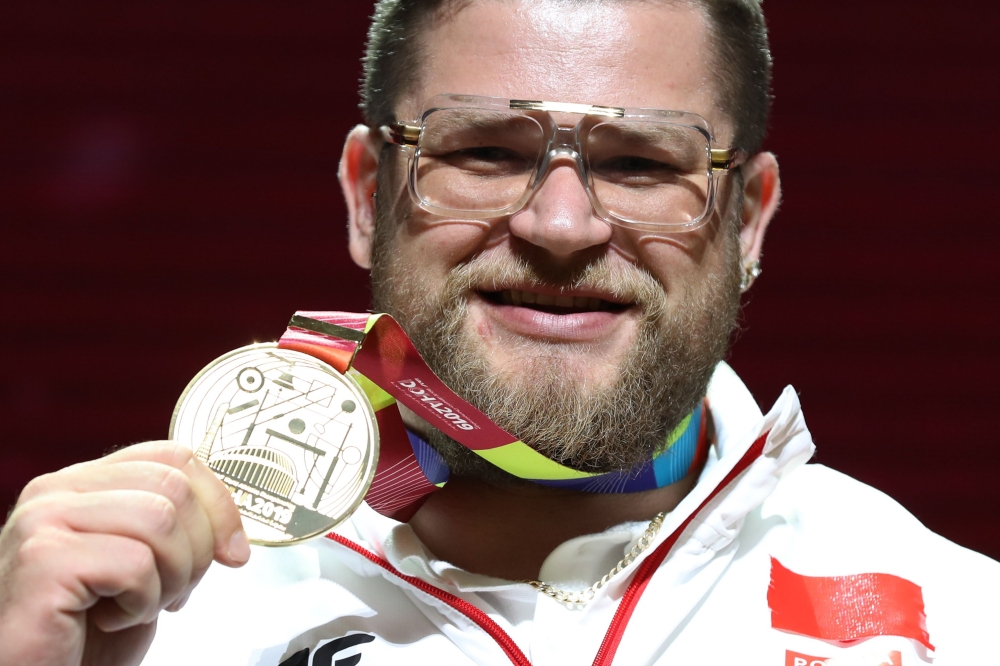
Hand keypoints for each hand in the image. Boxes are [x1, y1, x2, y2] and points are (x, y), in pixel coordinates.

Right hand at [0, 442, 249, 665]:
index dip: (217, 502)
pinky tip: (111, 620)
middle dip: (198, 549)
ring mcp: (44, 521)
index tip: (233, 550)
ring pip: (160, 519)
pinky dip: (141, 603)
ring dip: (171, 577)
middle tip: (176, 593)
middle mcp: (56, 491)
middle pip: (174, 486)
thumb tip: (230, 526)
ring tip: (140, 606)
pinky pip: (135, 564)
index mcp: (82, 483)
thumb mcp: (138, 566)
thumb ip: (170, 527)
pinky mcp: (44, 560)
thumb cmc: (80, 635)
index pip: (173, 456)